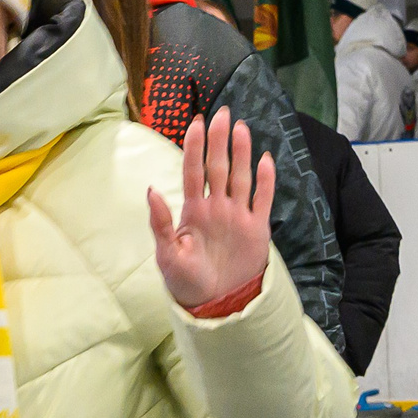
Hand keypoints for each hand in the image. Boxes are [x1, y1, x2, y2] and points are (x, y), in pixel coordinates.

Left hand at [148, 110, 272, 310]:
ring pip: (240, 177)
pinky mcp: (256, 229)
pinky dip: (265, 180)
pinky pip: (263, 199)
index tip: (195, 123)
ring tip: (241, 128)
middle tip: (222, 114)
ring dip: (241, 153)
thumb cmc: (186, 280)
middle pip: (218, 167)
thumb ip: (161, 223)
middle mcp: (216, 207)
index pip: (194, 171)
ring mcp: (237, 216)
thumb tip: (151, 190)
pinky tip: (265, 159)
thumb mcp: (167, 254)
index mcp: (193, 211)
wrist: (214, 303)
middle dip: (219, 140)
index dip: (194, 148)